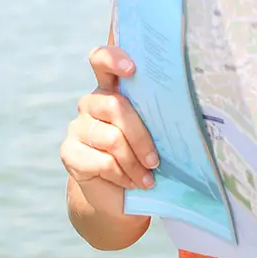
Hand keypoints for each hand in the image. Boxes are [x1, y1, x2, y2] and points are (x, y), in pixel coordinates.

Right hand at [59, 45, 159, 216]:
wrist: (121, 199)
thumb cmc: (146, 159)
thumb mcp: (156, 134)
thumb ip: (158, 116)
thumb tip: (187, 107)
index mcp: (113, 89)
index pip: (102, 60)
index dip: (113, 58)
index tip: (132, 69)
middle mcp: (92, 103)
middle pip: (115, 106)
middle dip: (141, 136)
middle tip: (155, 160)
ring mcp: (78, 126)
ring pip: (111, 138)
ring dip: (134, 162)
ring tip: (147, 179)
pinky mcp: (69, 152)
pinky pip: (102, 161)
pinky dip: (122, 176)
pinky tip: (132, 183)